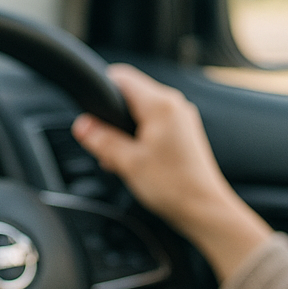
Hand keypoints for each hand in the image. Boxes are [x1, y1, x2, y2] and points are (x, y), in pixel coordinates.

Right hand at [72, 64, 271, 279]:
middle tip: (106, 145)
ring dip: (126, 130)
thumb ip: (101, 139)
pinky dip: (140, 137)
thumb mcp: (127, 162)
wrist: (205, 210)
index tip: (90, 109)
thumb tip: (82, 125)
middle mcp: (174, 105)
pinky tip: (136, 162)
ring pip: (141, 111)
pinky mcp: (183, 132)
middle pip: (131, 95)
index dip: (101, 89)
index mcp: (160, 105)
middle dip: (113, 117)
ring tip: (122, 159)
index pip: (122, 78)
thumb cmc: (175, 187)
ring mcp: (181, 118)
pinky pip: (154, 124)